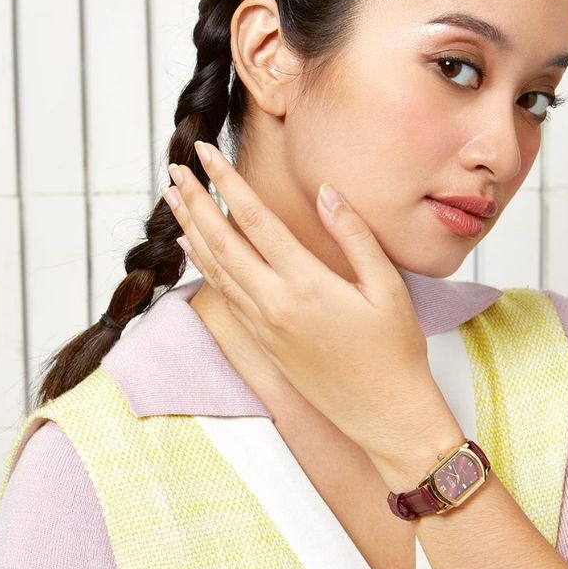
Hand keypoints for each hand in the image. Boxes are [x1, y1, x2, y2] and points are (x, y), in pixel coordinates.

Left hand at [161, 140, 445, 462]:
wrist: (384, 415)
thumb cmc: (394, 350)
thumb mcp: (387, 287)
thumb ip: (354, 235)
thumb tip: (326, 191)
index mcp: (307, 284)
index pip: (255, 220)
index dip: (227, 182)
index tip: (205, 153)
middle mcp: (275, 304)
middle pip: (222, 242)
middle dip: (195, 201)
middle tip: (175, 169)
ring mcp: (265, 326)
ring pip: (215, 270)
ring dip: (191, 230)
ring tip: (172, 201)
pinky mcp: (263, 343)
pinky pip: (224, 296)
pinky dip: (204, 267)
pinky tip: (194, 249)